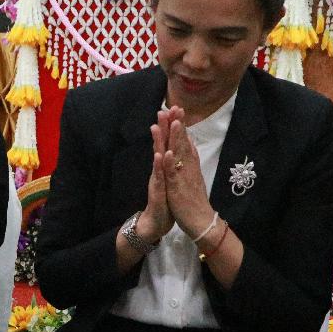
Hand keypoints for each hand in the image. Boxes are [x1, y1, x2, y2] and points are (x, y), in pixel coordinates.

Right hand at [135, 109, 176, 241]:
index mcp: (165, 166)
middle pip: (162, 145)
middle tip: (164, 108)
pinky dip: (160, 166)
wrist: (156, 222)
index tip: (175, 109)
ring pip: (158, 157)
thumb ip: (172, 164)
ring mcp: (158, 179)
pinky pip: (159, 176)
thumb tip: (175, 150)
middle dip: (163, 127)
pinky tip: (161, 155)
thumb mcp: (171, 179)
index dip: (172, 126)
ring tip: (158, 125)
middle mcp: (160, 170)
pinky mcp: (158, 191)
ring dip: (158, 142)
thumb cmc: (166, 201)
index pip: (169, 142)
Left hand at [159, 105, 214, 235]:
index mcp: (190, 165)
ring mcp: (183, 177)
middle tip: (175, 107)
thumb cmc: (195, 201)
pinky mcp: (178, 188)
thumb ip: (191, 160)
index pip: (184, 141)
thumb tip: (190, 144)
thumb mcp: (192, 177)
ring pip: (178, 154)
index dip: (180, 126)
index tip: (177, 109)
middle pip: (183, 143)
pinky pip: (173, 174)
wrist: (202, 222)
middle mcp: (188, 168)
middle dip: (178, 125)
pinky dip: (170, 163)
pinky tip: (166, 152)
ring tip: (173, 121)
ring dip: (176, 138)